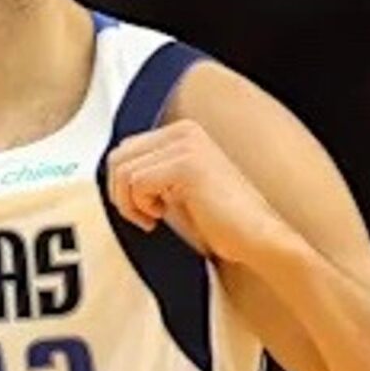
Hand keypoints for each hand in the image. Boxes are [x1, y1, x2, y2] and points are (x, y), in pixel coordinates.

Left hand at [104, 120, 290, 264]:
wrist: (257, 238)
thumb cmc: (219, 223)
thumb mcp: (175, 191)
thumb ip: (149, 175)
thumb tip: (112, 177)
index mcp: (183, 133)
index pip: (125, 149)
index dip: (122, 184)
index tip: (141, 208)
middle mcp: (184, 131)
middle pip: (118, 156)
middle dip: (120, 192)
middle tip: (143, 216)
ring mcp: (186, 144)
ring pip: (123, 170)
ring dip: (129, 202)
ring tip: (153, 218)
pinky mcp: (186, 164)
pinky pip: (136, 183)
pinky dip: (139, 207)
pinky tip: (159, 218)